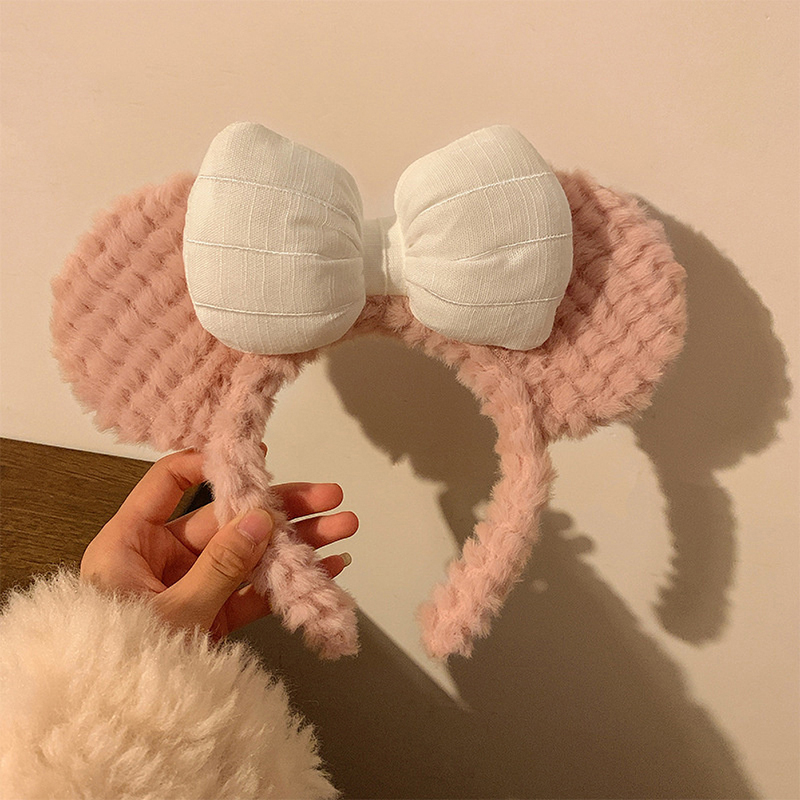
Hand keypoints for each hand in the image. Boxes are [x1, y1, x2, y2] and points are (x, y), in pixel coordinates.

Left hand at [80, 448, 357, 638]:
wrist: (117, 732)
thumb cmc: (121, 663)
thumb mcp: (172, 611)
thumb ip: (220, 565)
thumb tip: (261, 518)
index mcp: (131, 541)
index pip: (170, 482)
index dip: (213, 465)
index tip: (257, 459)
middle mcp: (162, 556)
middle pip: (228, 517)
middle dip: (282, 508)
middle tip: (328, 496)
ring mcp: (192, 585)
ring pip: (250, 552)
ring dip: (296, 542)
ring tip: (343, 528)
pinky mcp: (212, 614)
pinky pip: (253, 590)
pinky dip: (287, 581)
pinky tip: (324, 569)